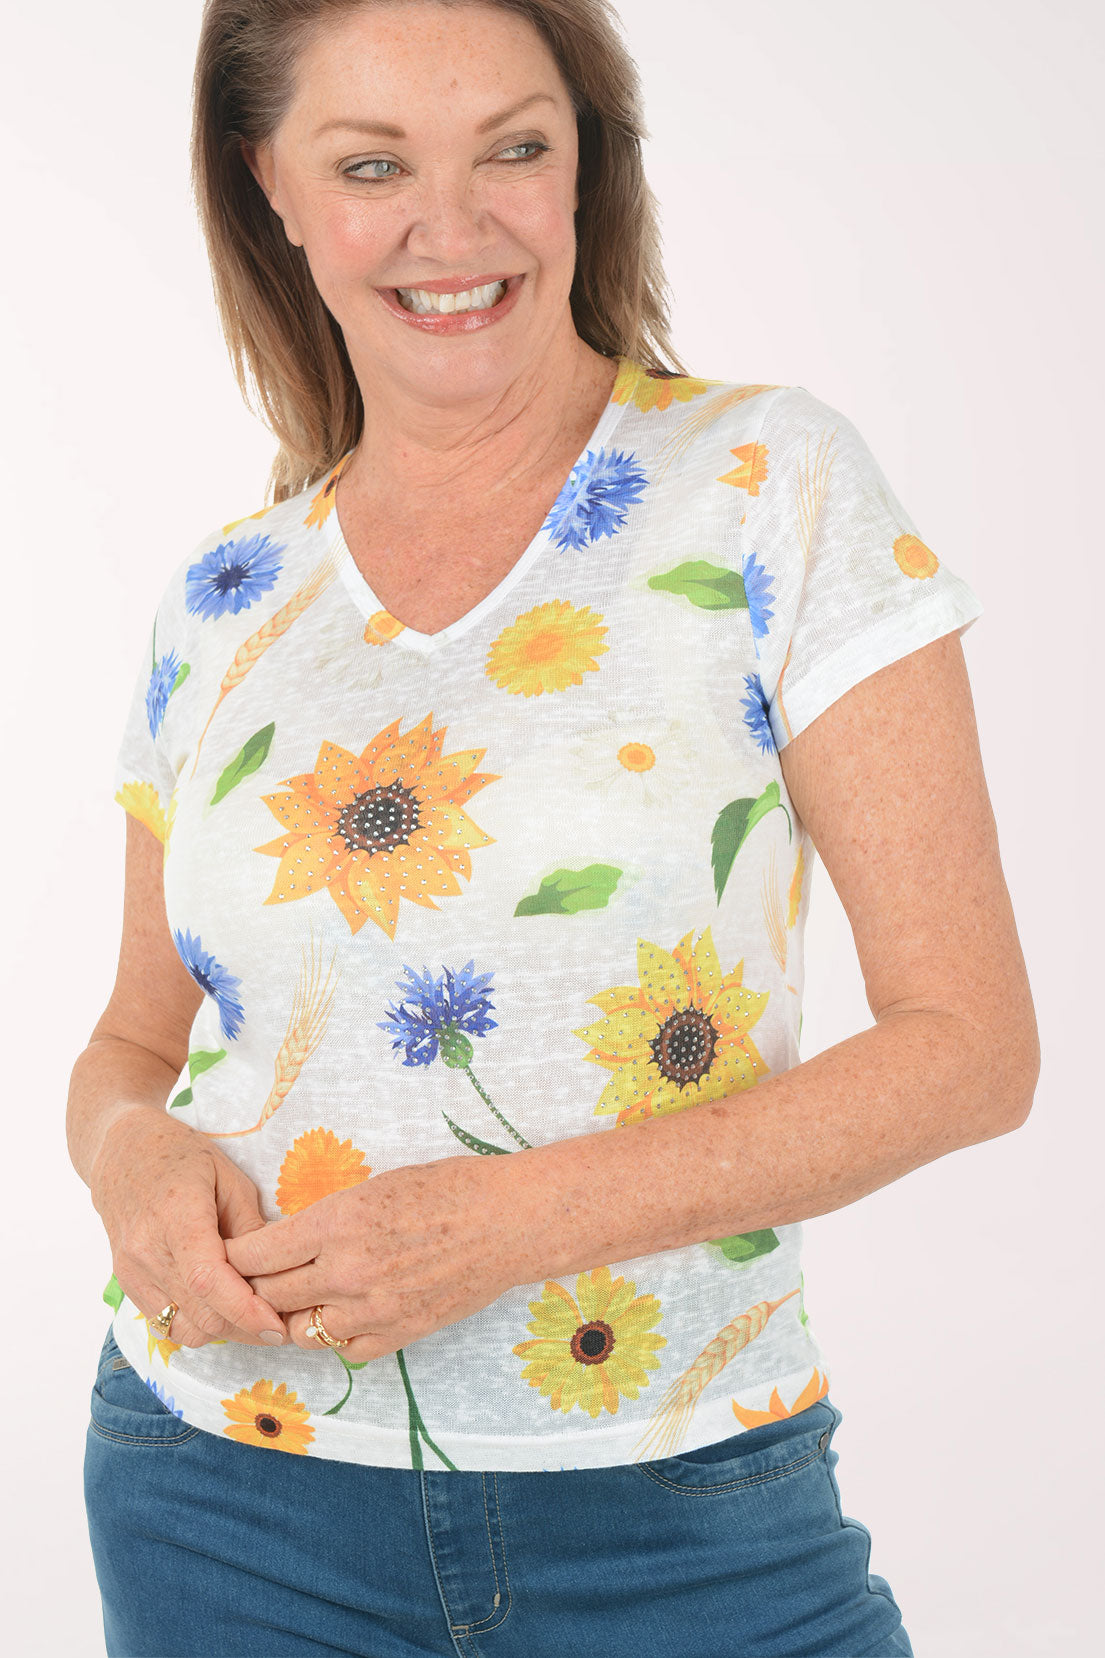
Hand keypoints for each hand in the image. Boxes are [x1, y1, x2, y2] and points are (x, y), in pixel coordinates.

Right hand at [91, 1106, 288, 1348]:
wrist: (122, 1152)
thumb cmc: (182, 1156)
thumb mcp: (229, 1178)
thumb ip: (251, 1227)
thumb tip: (277, 1272)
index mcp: (177, 1215)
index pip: (207, 1280)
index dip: (244, 1310)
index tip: (277, 1326)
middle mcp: (147, 1249)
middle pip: (200, 1314)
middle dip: (244, 1327)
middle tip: (278, 1322)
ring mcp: (131, 1271)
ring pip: (183, 1329)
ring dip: (221, 1331)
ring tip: (250, 1315)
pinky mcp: (126, 1284)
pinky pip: (166, 1324)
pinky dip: (196, 1324)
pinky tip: (218, 1306)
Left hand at [222, 1152, 524, 1361]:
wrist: (508, 1222)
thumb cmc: (448, 1188)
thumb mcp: (375, 1186)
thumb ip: (327, 1219)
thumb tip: (287, 1242)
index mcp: (337, 1223)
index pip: (255, 1254)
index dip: (234, 1255)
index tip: (231, 1252)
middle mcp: (347, 1271)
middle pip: (267, 1295)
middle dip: (252, 1287)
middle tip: (251, 1279)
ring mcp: (372, 1309)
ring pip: (298, 1331)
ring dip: (291, 1316)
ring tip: (298, 1297)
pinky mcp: (397, 1334)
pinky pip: (343, 1348)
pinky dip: (334, 1334)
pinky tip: (342, 1312)